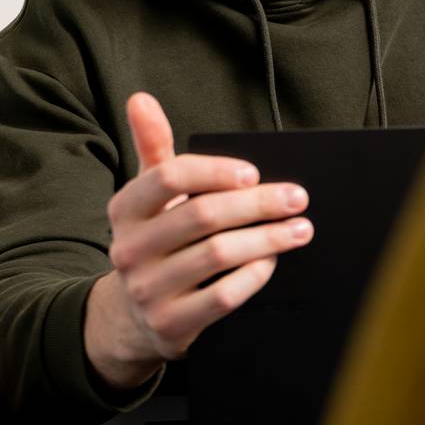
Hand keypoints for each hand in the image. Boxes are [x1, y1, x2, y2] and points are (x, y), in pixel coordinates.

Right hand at [85, 92, 311, 387]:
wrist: (132, 315)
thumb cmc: (155, 240)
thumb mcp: (147, 196)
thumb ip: (151, 146)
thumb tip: (140, 98)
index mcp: (125, 209)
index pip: (169, 178)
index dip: (215, 172)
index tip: (254, 172)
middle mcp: (129, 249)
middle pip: (202, 216)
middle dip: (257, 204)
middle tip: (296, 198)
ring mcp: (147, 290)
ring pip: (217, 256)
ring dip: (266, 239)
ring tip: (299, 229)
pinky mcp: (170, 325)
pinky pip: (222, 298)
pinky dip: (253, 277)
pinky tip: (272, 262)